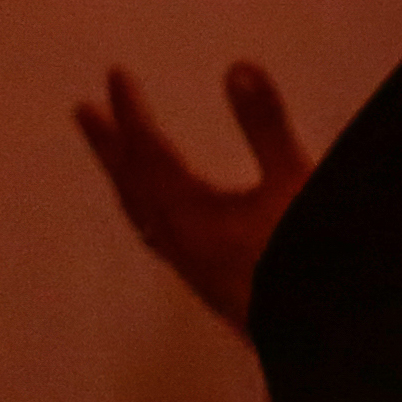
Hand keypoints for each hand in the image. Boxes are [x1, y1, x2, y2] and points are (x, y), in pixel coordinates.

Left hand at [75, 63, 310, 330]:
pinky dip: (145, 207)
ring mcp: (189, 266)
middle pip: (131, 185)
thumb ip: (266, 127)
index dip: (131, 112)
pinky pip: (156, 234)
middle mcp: (177, 240)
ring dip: (124, 177)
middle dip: (110, 145)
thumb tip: (237, 68)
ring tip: (113, 157)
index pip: (149, 153)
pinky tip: (159, 215)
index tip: (114, 76)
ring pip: (140, 213)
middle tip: (83, 111)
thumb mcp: (294, 184)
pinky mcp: (205, 282)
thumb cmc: (306, 258)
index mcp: (189, 213)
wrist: (317, 333)